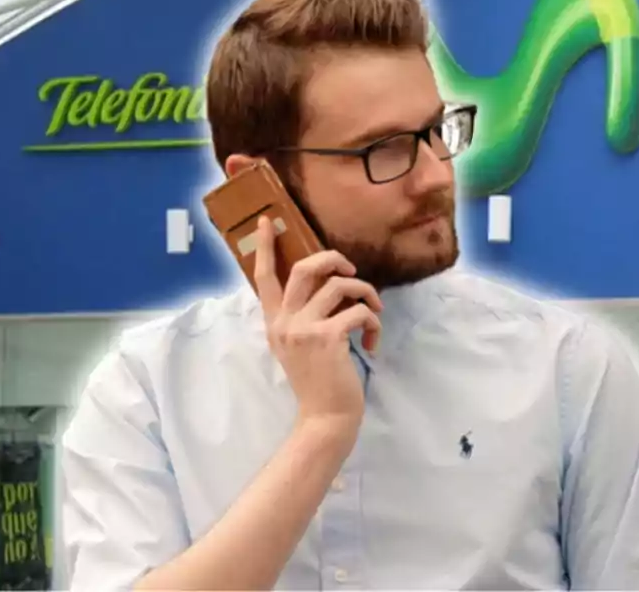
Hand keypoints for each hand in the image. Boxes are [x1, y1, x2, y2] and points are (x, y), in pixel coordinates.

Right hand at [252, 216, 382, 442]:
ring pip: (339, 286)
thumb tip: (332, 283)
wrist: (326, 418)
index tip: (267, 219)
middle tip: (351, 270)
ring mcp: (303, 329)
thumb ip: (305, 316)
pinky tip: (372, 343)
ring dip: (366, 295)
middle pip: (305, 268)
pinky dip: (374, 322)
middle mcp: (284, 322)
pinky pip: (359, 311)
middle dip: (333, 259)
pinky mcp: (327, 338)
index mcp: (275, 322)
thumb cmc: (321, 381)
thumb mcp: (302, 345)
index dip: (267, 246)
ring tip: (375, 316)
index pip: (264, 278)